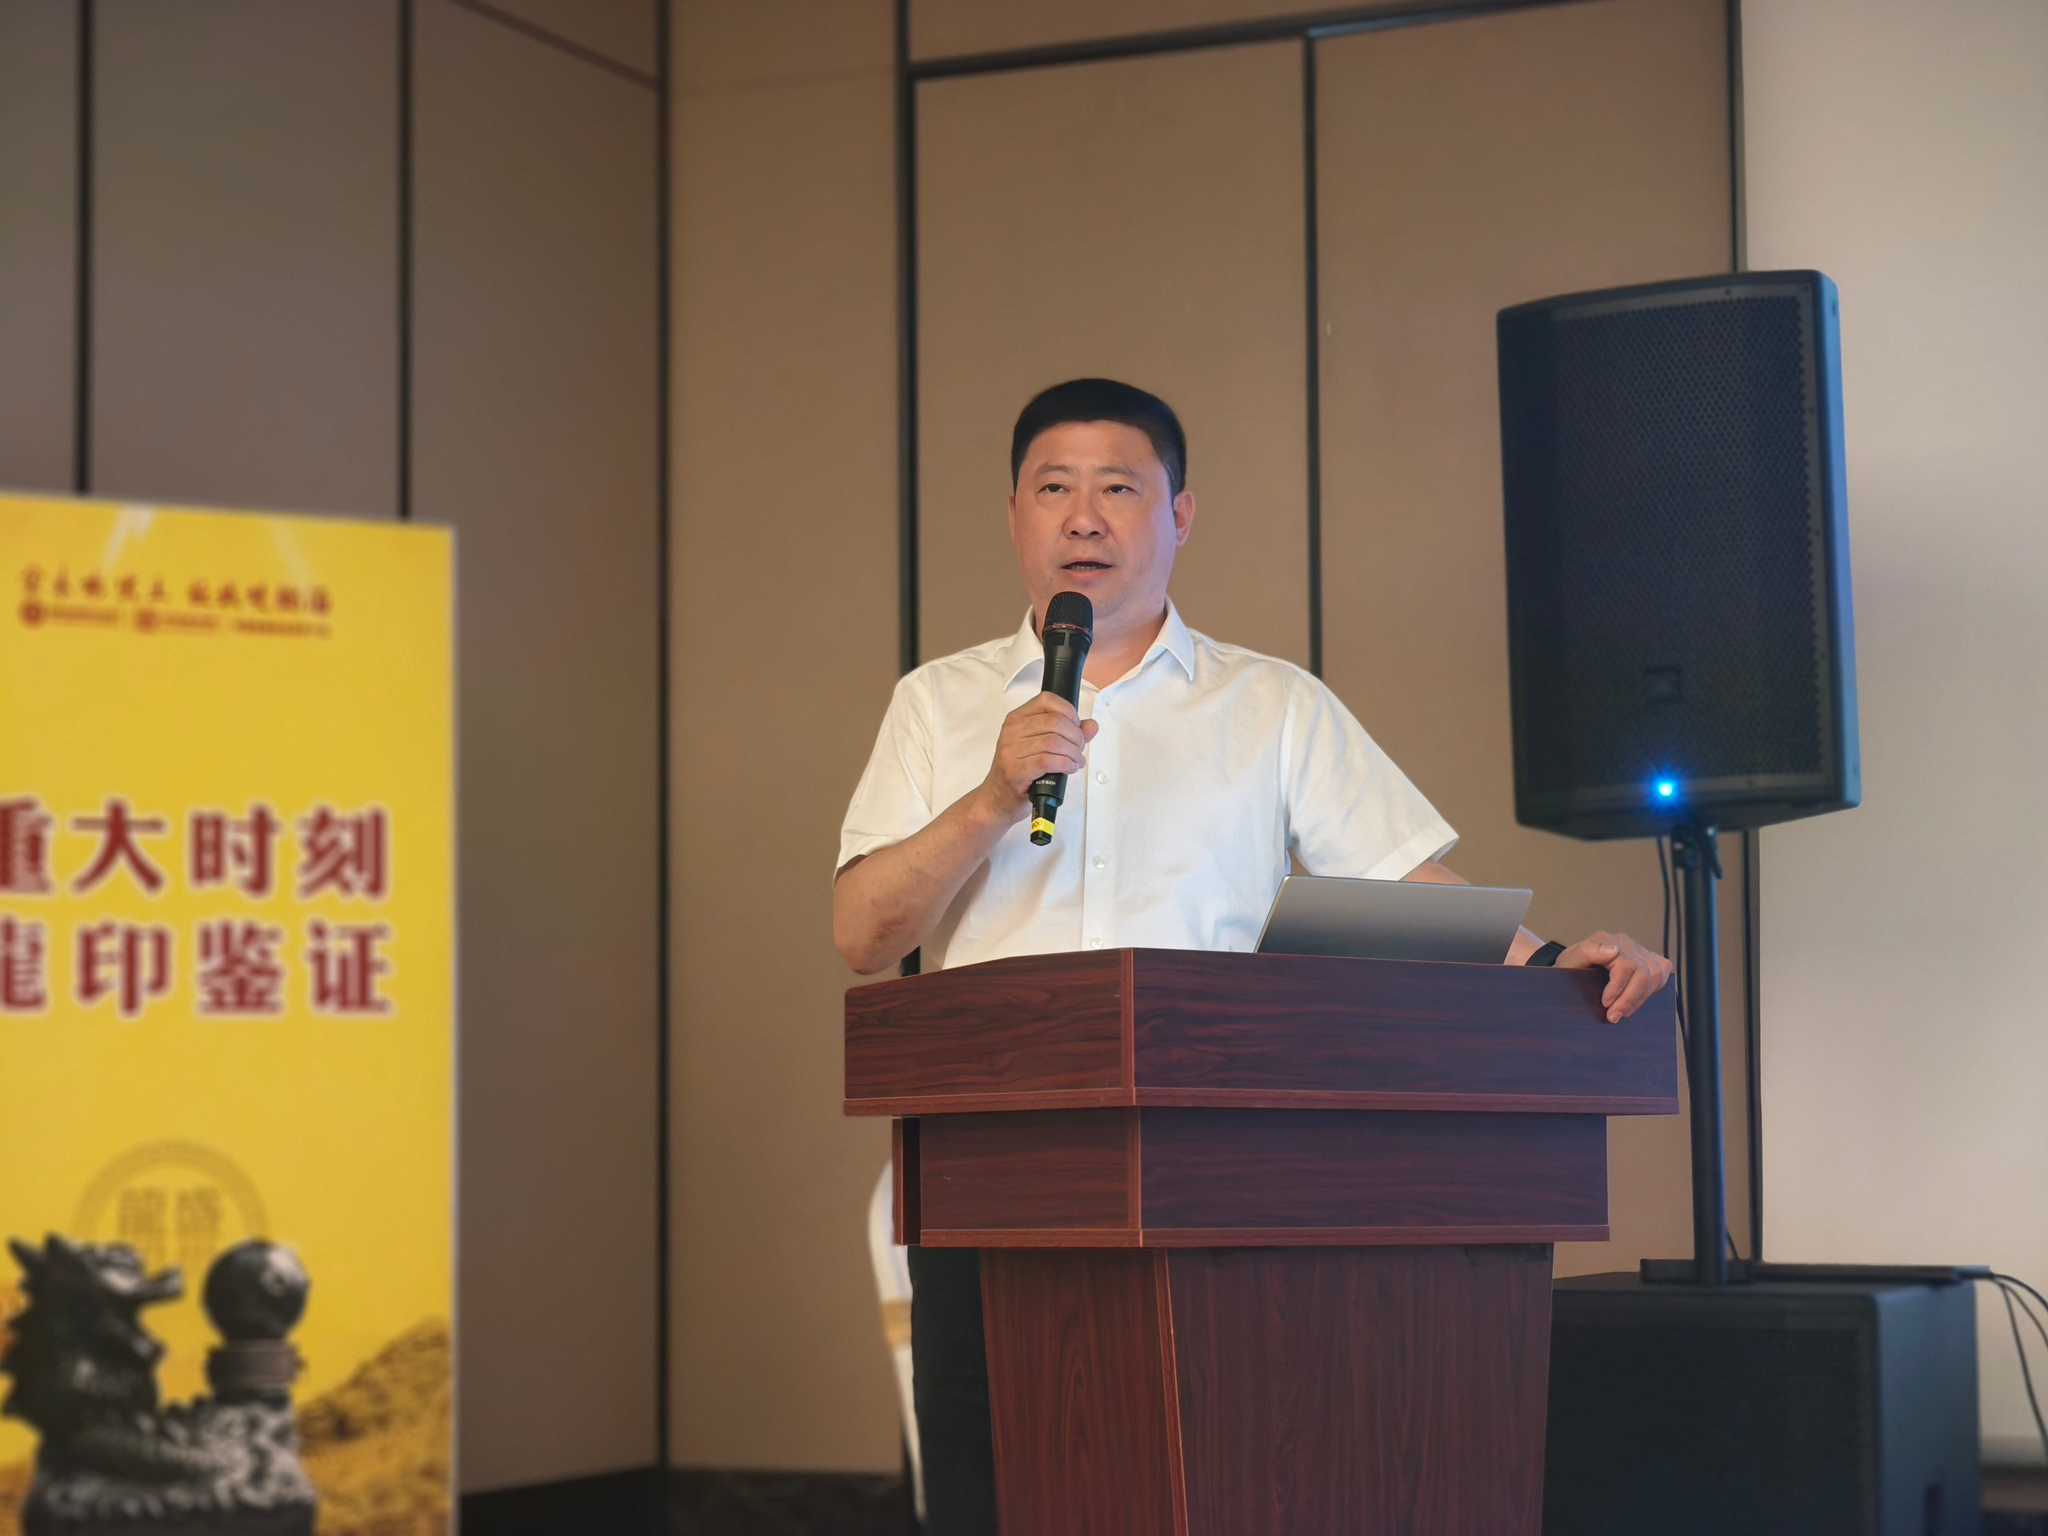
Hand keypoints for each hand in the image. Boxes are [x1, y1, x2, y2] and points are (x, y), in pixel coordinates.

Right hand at [977, 694, 1098, 823]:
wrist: (997, 799)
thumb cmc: (1019, 771)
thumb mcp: (1041, 747)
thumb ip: (1068, 733)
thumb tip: (1091, 725)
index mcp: (1016, 718)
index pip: (1047, 700)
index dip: (1068, 712)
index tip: (1076, 727)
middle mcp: (1011, 731)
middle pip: (1055, 722)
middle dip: (1075, 736)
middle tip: (1079, 749)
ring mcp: (1011, 750)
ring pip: (1054, 742)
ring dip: (1073, 753)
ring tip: (1076, 761)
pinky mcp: (1015, 770)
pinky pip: (1048, 761)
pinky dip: (1066, 764)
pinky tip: (1069, 768)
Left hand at [1558, 931, 1672, 1022]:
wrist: (1573, 972)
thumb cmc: (1572, 969)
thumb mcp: (1569, 962)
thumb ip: (1587, 952)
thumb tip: (1612, 951)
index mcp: (1606, 940)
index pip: (1626, 966)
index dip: (1618, 988)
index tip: (1606, 1004)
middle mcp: (1625, 943)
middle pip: (1643, 973)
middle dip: (1629, 999)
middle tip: (1614, 1016)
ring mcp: (1639, 950)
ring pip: (1655, 975)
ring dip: (1640, 998)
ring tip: (1623, 1011)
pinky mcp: (1649, 959)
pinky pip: (1663, 971)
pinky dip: (1654, 988)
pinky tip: (1639, 998)